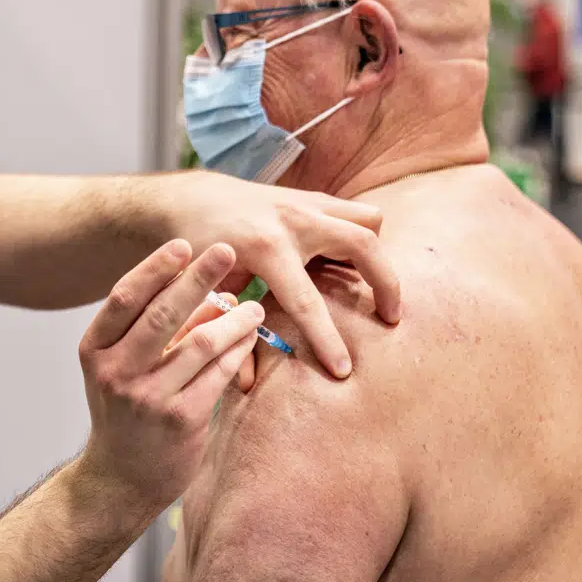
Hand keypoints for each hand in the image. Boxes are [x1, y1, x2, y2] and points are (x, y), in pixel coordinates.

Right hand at [76, 240, 262, 511]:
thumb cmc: (127, 410)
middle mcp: (115, 372)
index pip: (124, 297)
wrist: (120, 478)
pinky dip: (238, 350)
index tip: (183, 244)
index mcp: (95, 349)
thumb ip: (159, 328)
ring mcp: (147, 398)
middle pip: (163, 313)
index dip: (155, 268)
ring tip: (254, 304)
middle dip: (199, 277)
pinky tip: (250, 338)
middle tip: (227, 249)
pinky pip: (219, 373)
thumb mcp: (126, 364)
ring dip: (233, 318)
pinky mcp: (180, 420)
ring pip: (201, 342)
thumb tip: (210, 289)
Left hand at [154, 171, 401, 378]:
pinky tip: (347, 265)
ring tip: (370, 286)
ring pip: (369, 220)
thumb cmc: (195, 248)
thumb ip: (228, 334)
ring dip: (376, 253)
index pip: (305, 301)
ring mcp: (305, 202)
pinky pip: (355, 214)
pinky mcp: (312, 197)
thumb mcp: (205, 292)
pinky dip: (360, 238)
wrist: (189, 197)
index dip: (327, 340)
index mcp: (264, 248)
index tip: (344, 370)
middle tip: (392, 319)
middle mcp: (292, 220)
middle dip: (386, 284)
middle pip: (362, 245)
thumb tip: (249, 385)